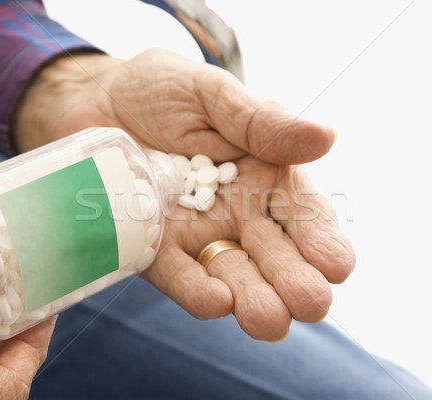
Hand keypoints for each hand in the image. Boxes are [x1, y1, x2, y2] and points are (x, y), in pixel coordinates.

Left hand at [13, 49, 354, 340]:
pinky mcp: (153, 248)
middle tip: (310, 304)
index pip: (305, 215)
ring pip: (232, 274)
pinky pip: (176, 273)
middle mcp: (239, 214)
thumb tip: (326, 136)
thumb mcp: (214, 95)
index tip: (337, 265)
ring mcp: (197, 235)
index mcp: (266, 176)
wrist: (94, 100)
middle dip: (294, 281)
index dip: (322, 240)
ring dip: (252, 298)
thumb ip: (263, 123)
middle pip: (274, 255)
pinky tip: (217, 302)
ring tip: (269, 321)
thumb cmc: (162, 90)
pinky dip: (196, 289)